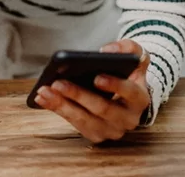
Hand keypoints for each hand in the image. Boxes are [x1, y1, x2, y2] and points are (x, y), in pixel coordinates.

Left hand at [33, 39, 150, 143]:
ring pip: (85, 120)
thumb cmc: (128, 74)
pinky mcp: (96, 135)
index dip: (115, 86)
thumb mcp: (135, 57)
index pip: (130, 93)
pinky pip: (74, 124)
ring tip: (45, 90)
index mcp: (140, 99)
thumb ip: (129, 48)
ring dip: (62, 105)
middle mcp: (128, 119)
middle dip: (79, 95)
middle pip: (103, 109)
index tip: (97, 77)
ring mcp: (112, 130)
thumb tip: (107, 50)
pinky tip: (43, 98)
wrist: (125, 96)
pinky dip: (57, 110)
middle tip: (59, 83)